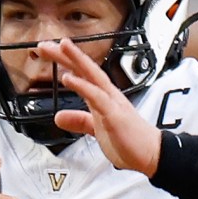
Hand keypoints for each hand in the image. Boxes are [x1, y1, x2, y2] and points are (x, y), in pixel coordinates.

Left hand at [46, 38, 162, 173]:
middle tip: (45, 43)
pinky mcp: (114, 114)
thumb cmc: (130, 141)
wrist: (151, 154)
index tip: (49, 51)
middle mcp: (108, 95)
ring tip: (61, 47)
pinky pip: (96, 97)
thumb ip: (79, 121)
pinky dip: (82, 86)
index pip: (82, 73)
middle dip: (65, 54)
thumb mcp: (96, 130)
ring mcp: (112, 102)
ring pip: (92, 75)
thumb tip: (59, 118)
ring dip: (76, 60)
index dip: (65, 61)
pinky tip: (68, 78)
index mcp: (103, 97)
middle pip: (85, 68)